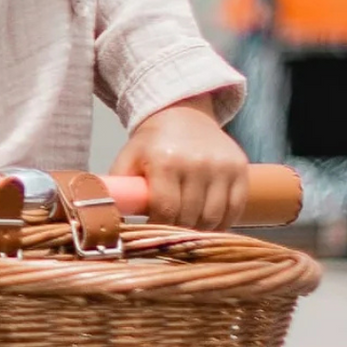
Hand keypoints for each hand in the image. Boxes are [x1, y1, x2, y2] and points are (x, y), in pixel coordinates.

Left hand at [111, 97, 248, 230]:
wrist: (184, 114)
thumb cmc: (153, 143)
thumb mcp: (128, 159)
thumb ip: (119, 189)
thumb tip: (106, 221)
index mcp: (166, 161)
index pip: (166, 210)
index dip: (160, 227)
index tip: (154, 231)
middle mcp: (198, 162)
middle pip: (190, 217)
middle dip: (178, 229)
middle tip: (170, 230)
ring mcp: (222, 166)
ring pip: (214, 218)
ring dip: (200, 230)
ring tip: (187, 227)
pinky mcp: (240, 168)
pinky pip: (235, 209)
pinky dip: (222, 222)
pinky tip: (208, 222)